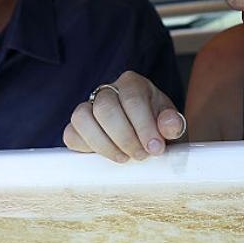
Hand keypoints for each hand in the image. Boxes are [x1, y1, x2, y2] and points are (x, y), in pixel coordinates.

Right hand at [63, 71, 186, 161]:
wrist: (147, 142)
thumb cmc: (159, 131)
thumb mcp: (171, 127)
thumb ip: (172, 124)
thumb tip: (169, 125)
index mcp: (132, 84)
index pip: (132, 98)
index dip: (143, 125)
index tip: (155, 149)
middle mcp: (107, 91)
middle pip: (105, 108)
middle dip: (124, 137)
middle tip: (140, 156)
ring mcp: (88, 107)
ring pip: (82, 118)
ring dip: (104, 144)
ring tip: (124, 158)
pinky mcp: (76, 127)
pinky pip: (70, 134)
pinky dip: (86, 148)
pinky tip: (106, 158)